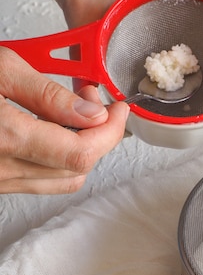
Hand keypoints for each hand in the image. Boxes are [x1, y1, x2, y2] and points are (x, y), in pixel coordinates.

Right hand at [0, 47, 128, 193]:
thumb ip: (48, 94)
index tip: (118, 107)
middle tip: (99, 104)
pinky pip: (37, 180)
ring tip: (76, 114)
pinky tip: (51, 130)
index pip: (83, 152)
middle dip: (101, 137)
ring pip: (61, 180)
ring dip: (81, 150)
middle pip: (78, 169)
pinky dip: (57, 159)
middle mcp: (1, 169)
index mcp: (5, 138)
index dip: (112, 130)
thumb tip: (93, 113)